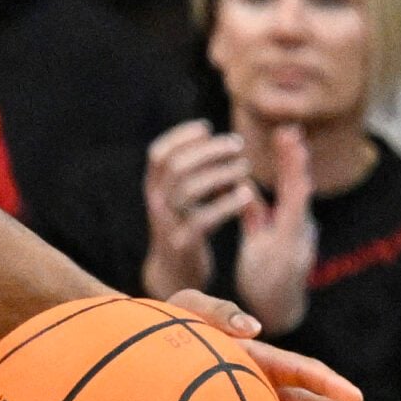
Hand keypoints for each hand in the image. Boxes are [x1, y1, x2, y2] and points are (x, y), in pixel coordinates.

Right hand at [141, 120, 251, 300]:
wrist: (175, 273)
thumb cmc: (185, 227)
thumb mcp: (179, 198)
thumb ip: (188, 172)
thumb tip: (209, 136)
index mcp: (153, 188)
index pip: (159, 154)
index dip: (181, 136)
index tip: (208, 127)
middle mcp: (156, 203)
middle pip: (177, 166)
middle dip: (210, 150)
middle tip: (238, 145)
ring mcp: (167, 224)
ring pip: (190, 189)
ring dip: (222, 173)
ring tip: (245, 168)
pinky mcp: (183, 243)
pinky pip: (204, 219)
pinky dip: (228, 204)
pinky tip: (247, 194)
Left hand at [233, 127, 316, 334]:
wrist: (278, 310)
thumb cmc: (268, 270)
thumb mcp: (261, 236)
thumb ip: (253, 211)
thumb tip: (242, 184)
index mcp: (292, 220)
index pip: (292, 182)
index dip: (290, 157)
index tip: (286, 131)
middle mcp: (300, 227)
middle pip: (299, 186)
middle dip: (295, 157)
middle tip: (290, 128)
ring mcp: (297, 242)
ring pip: (298, 203)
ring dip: (296, 172)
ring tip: (293, 146)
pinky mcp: (287, 257)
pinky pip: (283, 228)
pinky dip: (279, 206)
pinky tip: (271, 188)